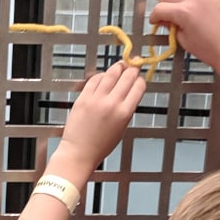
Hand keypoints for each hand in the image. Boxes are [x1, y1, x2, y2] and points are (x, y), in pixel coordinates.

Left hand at [52, 62, 145, 184]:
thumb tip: (131, 92)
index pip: (139, 86)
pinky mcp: (83, 98)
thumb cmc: (99, 146)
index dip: (140, 80)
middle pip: (127, 75)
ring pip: (112, 72)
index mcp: (124, 113)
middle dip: (132, 70)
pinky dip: (102, 75)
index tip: (138, 79)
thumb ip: (127, 109)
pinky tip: (103, 77)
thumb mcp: (121, 129)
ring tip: (120, 66)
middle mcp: (111, 103)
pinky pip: (95, 79)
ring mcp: (96, 99)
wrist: (78, 153)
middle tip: (132, 68)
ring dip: (118, 67)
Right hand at [149, 0, 219, 75]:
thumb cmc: (212, 50)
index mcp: (185, 12)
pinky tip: (204, 21)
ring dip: (184, 7)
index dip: (154, 16)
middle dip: (165, 6)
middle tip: (166, 19)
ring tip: (190, 24)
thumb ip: (172, 28)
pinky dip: (200, 7)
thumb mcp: (184, 42)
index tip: (155, 21)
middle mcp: (197, 0)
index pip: (160, 8)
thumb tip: (166, 22)